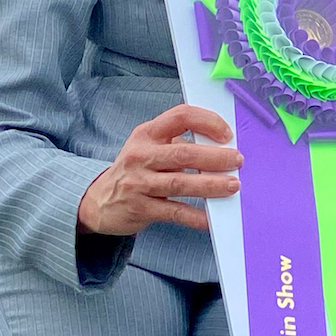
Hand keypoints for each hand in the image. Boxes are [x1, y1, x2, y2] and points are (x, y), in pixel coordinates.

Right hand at [77, 104, 240, 235]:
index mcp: (146, 134)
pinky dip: (196, 216)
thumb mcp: (148, 148)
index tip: (227, 134)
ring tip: (232, 185)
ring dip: (210, 185)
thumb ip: (177, 143)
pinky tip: (212, 219)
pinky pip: (174, 212)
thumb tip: (221, 147)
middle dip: (215, 157)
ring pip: (180, 182)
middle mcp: (141, 156)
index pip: (180, 116)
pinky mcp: (140, 208)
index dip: (207, 121)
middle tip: (237, 160)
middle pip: (183, 152)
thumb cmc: (134, 170)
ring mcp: (139, 183)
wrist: (98, 201)